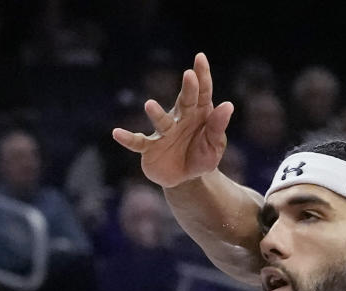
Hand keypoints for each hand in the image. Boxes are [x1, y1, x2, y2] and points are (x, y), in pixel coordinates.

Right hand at [111, 52, 233, 187]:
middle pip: (185, 101)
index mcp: (199, 115)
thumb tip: (228, 104)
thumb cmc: (202, 156)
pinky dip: (128, 138)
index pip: (202, 93)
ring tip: (150, 105)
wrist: (187, 178)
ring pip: (161, 121)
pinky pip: (137, 142)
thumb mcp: (215, 144)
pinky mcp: (150, 148)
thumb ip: (218, 126)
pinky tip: (117, 133)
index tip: (200, 58)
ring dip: (156, 114)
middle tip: (189, 75)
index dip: (202, 75)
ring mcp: (164, 133)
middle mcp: (180, 119)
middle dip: (188, 89)